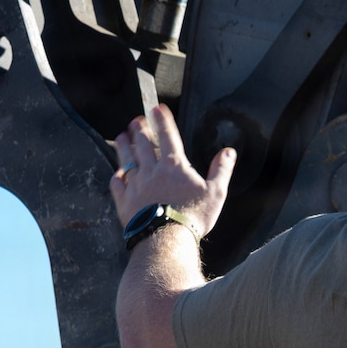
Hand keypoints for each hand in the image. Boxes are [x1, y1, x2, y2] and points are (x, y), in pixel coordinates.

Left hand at [109, 105, 235, 238]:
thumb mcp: (216, 193)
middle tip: (135, 120)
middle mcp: (152, 170)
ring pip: (127, 159)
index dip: (162, 120)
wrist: (166, 239)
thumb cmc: (193, 217)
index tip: (156, 108)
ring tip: (121, 137)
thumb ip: (221, 170)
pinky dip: (117, 176)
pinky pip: (117, 184)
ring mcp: (136, 184)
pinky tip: (117, 174)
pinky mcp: (124, 201)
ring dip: (124, 146)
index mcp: (174, 165)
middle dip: (139, 129)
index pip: (167, 135)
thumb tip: (229, 152)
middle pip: (143, 143)